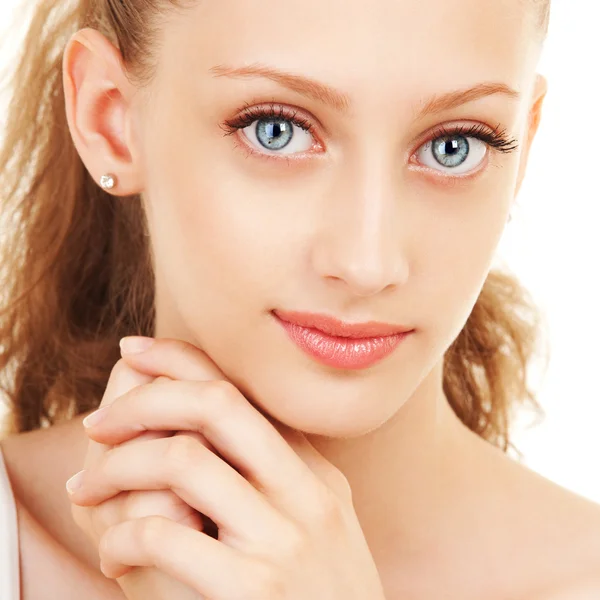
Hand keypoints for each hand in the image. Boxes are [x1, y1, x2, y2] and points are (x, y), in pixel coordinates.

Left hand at [68, 337, 386, 598]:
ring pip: (182, 459)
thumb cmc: (315, 599)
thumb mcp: (311, 527)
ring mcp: (283, 539)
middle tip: (97, 423)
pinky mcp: (252, 590)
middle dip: (144, 400)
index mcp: (315, 472)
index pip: (242, 389)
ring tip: (87, 489)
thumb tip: (194, 432)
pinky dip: (121, 536)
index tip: (135, 350)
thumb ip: (271, 479)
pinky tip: (112, 555)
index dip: (180, 359)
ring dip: (117, 468)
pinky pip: (164, 535)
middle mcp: (306, 493)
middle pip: (216, 405)